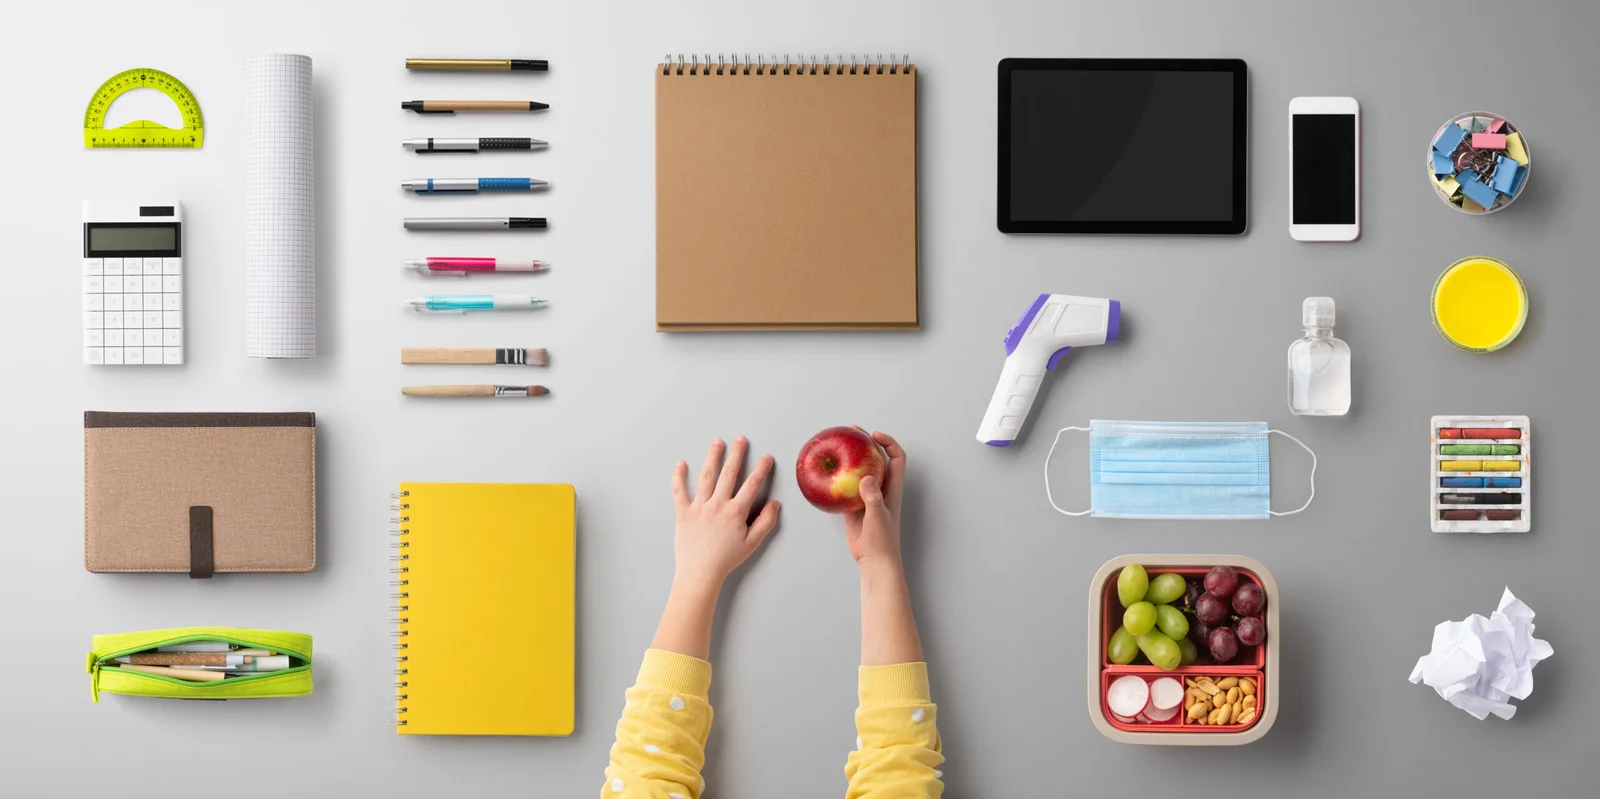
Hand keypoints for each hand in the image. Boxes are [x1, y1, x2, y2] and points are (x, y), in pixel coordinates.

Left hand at [670, 437, 780, 588]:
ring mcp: (699, 507)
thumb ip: (765, 522)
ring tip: (717, 443)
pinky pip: (679, 491)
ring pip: (707, 476)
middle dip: (737, 454)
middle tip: (740, 439)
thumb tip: (774, 504)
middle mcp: (717, 505)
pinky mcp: (683, 513)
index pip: (752, 485)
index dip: (761, 469)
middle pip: (729, 473)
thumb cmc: (726, 559)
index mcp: (735, 512)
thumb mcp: (752, 543)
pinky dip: (678, 477)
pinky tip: (681, 464)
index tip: (766, 458)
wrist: (700, 572)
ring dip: (713, 457)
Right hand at [843, 429, 906, 569]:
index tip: (874, 435)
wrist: (874, 560)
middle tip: (852, 431)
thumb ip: (873, 498)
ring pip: (860, 471)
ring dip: (851, 458)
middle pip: (876, 459)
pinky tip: (826, 472)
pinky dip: (838, 478)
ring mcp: (867, 497)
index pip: (896, 458)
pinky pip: (845, 487)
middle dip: (867, 443)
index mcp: (892, 488)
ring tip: (838, 445)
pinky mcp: (854, 506)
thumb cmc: (882, 541)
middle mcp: (881, 489)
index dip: (888, 443)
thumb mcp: (879, 517)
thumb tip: (866, 478)